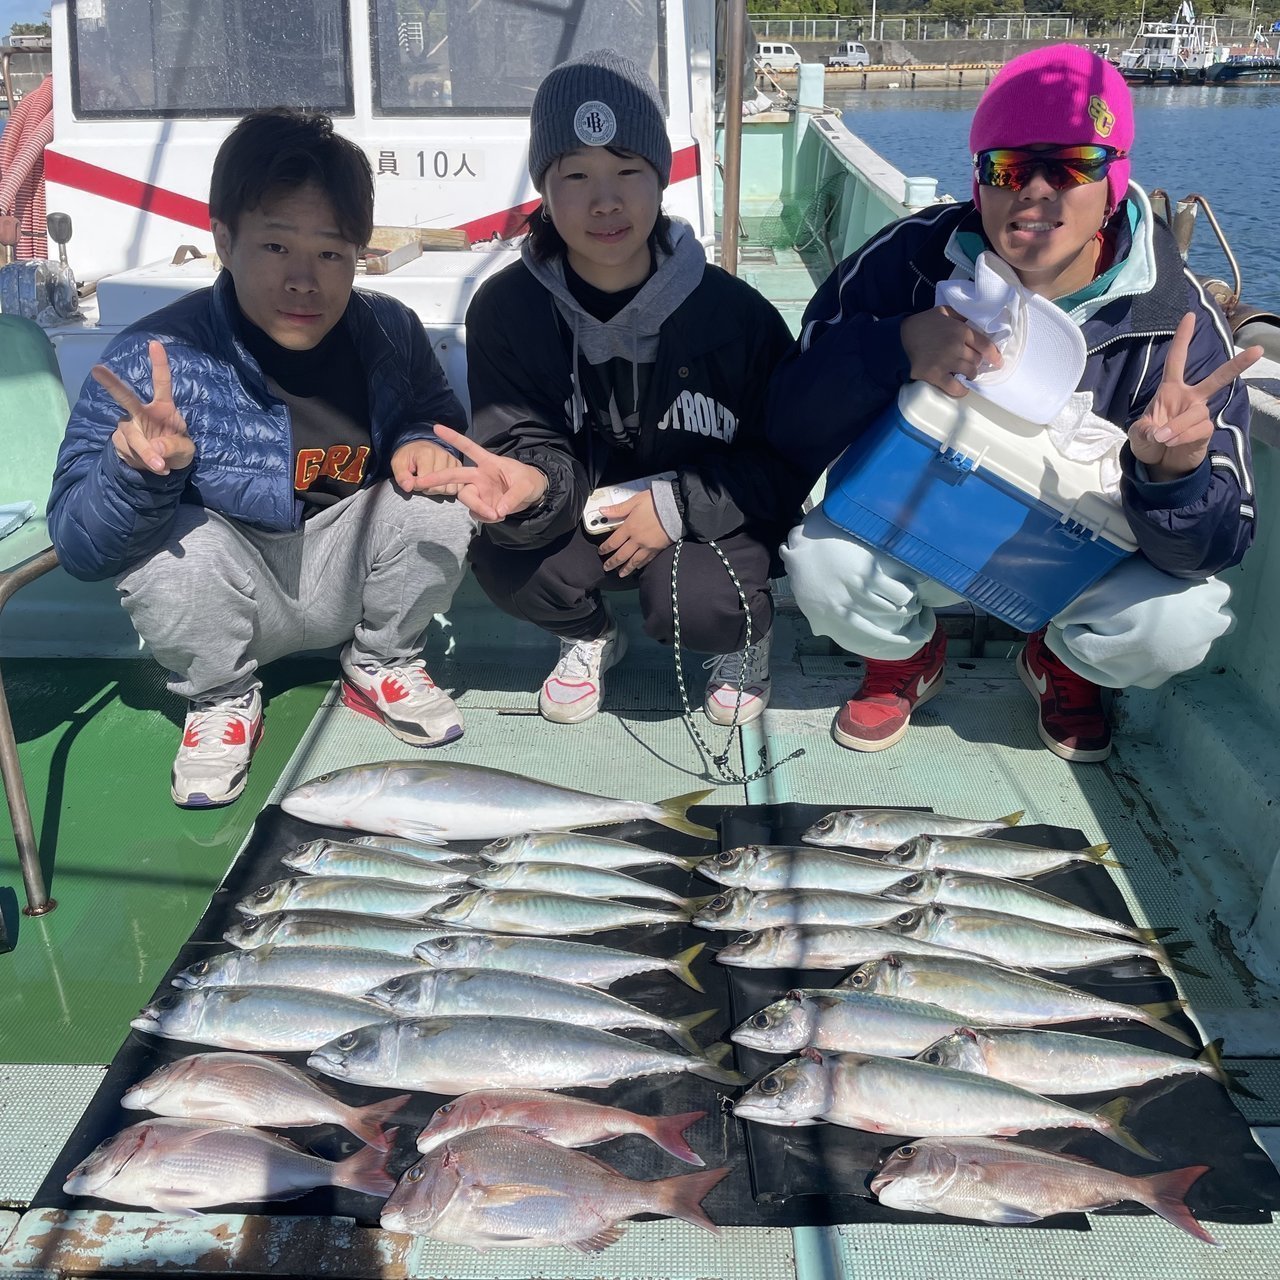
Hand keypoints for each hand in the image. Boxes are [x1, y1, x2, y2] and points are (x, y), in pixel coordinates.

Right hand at [95, 341, 194, 474]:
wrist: (161, 467)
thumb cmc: (176, 450)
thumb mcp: (185, 451)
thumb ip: (174, 448)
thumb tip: (155, 448)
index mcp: (162, 407)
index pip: (161, 383)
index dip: (159, 363)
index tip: (154, 343)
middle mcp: (141, 412)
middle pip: (125, 396)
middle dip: (111, 383)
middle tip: (97, 369)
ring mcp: (128, 426)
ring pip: (131, 438)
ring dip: (146, 454)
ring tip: (160, 466)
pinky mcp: (120, 441)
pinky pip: (128, 452)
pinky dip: (142, 462)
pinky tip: (151, 465)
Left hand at [391, 438, 463, 494]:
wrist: (419, 446)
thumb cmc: (408, 456)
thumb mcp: (398, 464)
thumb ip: (401, 476)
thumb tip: (408, 487)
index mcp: (427, 453)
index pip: (426, 481)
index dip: (417, 486)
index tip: (413, 481)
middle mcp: (443, 455)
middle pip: (439, 487)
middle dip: (428, 489)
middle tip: (422, 483)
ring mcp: (453, 460)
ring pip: (450, 489)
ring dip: (439, 490)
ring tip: (431, 483)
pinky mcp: (458, 466)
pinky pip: (458, 486)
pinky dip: (449, 488)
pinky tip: (440, 483)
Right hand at [406, 423, 547, 521]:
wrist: (535, 494)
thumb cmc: (529, 482)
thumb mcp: (526, 486)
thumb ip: (513, 497)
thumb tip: (498, 510)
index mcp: (489, 463)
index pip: (469, 448)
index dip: (454, 438)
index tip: (436, 427)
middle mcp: (480, 476)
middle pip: (455, 476)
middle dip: (437, 478)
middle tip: (421, 482)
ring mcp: (479, 491)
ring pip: (466, 499)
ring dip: (478, 509)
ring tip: (497, 514)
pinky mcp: (482, 504)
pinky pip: (477, 512)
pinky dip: (485, 517)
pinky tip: (498, 515)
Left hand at [597, 491, 672, 577]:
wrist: (677, 509)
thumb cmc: (656, 502)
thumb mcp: (635, 501)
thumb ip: (618, 509)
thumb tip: (602, 511)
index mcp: (629, 527)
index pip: (613, 542)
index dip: (605, 548)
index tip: (601, 552)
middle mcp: (637, 540)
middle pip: (621, 555)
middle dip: (612, 563)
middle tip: (606, 567)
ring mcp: (648, 546)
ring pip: (634, 561)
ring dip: (625, 569)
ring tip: (620, 574)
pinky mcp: (658, 549)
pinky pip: (646, 560)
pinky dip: (640, 565)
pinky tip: (637, 568)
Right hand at [900, 305, 1002, 398]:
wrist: (898, 341)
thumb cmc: (921, 325)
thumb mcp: (942, 311)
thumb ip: (960, 315)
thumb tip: (975, 319)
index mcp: (961, 330)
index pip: (986, 345)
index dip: (994, 355)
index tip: (998, 361)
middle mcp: (957, 347)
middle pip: (977, 360)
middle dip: (977, 363)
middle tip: (972, 364)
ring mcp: (947, 363)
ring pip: (970, 373)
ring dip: (970, 375)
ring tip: (966, 374)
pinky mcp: (936, 376)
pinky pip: (955, 388)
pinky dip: (961, 390)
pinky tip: (961, 388)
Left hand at [1128, 313, 1262, 481]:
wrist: (1159, 464)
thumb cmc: (1150, 440)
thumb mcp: (1138, 434)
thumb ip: (1144, 429)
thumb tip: (1159, 431)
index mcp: (1171, 389)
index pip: (1176, 359)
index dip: (1182, 338)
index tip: (1189, 316)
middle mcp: (1189, 397)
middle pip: (1216, 378)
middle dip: (1237, 365)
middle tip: (1257, 350)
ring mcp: (1199, 413)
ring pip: (1196, 413)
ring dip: (1176, 426)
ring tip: (1162, 438)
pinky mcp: (1205, 431)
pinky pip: (1199, 429)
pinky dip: (1183, 436)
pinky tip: (1172, 443)